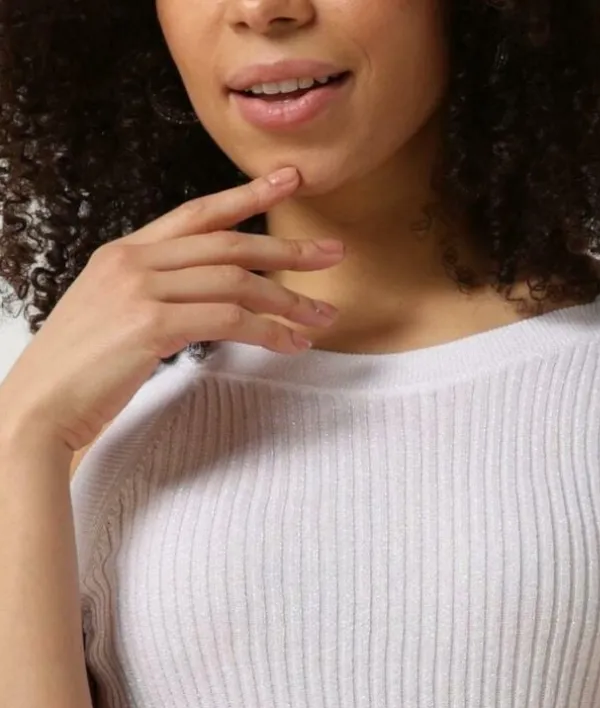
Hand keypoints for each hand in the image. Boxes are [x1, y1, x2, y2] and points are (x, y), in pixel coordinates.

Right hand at [0, 165, 344, 453]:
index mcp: (123, 252)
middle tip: (333, 254)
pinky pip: (227, 318)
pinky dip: (267, 331)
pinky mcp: (150, 325)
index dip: (247, 195)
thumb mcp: (112, 316)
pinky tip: (290, 343)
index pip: (197, 214)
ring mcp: (140, 289)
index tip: (288, 181)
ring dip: (287, 300)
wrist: (39, 407)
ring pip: (234, 281)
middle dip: (287, 250)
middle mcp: (133, 260)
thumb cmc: (78, 373)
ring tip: (323, 316)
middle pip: (227, 244)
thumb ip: (154, 296)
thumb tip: (204, 302)